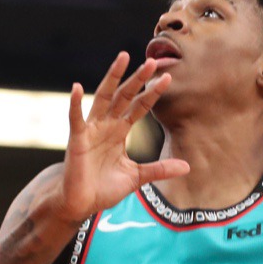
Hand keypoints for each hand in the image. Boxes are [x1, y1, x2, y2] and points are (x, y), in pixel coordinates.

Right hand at [53, 52, 189, 221]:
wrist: (80, 205)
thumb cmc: (103, 189)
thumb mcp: (137, 177)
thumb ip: (159, 169)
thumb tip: (187, 167)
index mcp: (119, 132)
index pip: (139, 107)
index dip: (152, 93)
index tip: (167, 77)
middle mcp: (106, 126)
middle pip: (124, 96)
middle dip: (137, 79)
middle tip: (151, 61)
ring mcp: (91, 130)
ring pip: (103, 98)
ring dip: (112, 77)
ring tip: (122, 58)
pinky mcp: (77, 140)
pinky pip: (76, 118)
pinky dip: (75, 103)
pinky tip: (77, 87)